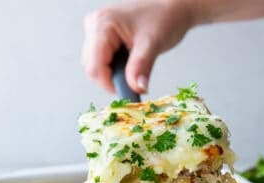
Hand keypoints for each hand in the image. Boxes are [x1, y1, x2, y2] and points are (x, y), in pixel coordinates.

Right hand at [81, 0, 195, 93]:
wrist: (171, 9)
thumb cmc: (164, 18)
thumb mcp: (153, 43)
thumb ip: (142, 67)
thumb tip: (136, 88)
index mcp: (102, 25)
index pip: (94, 67)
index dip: (108, 84)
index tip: (127, 92)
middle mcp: (94, 26)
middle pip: (92, 69)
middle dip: (111, 81)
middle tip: (133, 81)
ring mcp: (96, 32)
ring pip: (95, 67)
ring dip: (113, 76)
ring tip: (133, 69)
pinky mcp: (102, 38)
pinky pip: (101, 63)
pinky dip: (115, 71)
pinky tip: (128, 65)